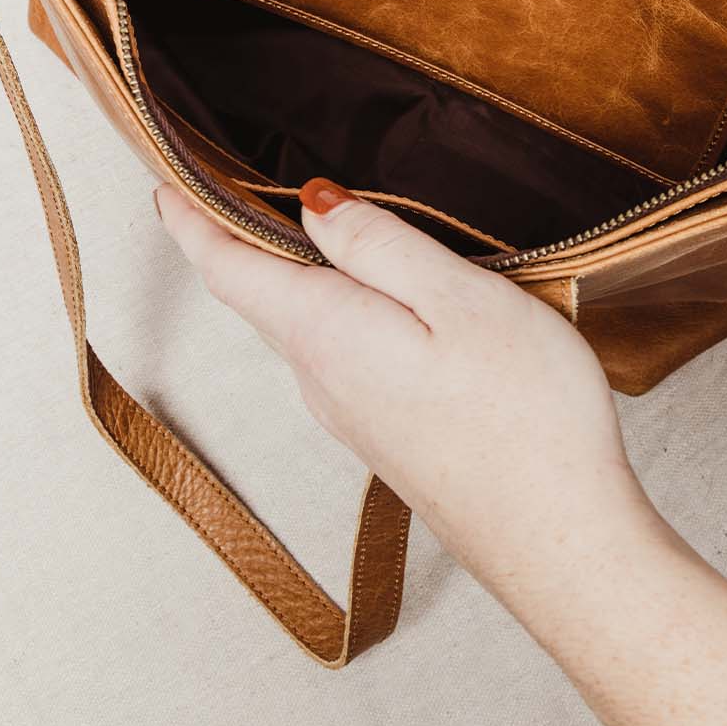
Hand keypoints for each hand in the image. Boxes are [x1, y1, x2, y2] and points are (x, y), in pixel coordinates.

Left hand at [155, 178, 641, 594]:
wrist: (563, 544)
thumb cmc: (523, 416)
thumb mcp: (457, 299)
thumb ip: (378, 245)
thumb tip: (310, 202)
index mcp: (327, 333)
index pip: (229, 268)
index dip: (191, 220)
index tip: (163, 183)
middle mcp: (322, 379)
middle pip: (259, 296)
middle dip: (235, 238)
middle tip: (225, 181)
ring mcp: (353, 413)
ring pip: (300, 326)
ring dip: (286, 274)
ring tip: (294, 222)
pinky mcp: (388, 433)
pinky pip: (338, 353)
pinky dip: (328, 307)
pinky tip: (366, 294)